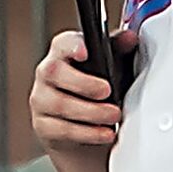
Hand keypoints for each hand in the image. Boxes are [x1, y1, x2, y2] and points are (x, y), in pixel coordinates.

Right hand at [30, 30, 122, 153]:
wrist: (88, 129)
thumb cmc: (98, 91)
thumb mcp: (112, 66)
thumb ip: (119, 49)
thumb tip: (130, 38)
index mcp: (63, 53)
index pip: (62, 43)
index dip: (72, 46)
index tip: (85, 52)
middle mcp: (47, 74)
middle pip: (55, 72)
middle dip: (84, 83)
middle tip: (107, 91)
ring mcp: (42, 100)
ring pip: (60, 104)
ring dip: (92, 112)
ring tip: (113, 114)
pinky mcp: (44, 126)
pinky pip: (63, 129)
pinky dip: (88, 133)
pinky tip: (104, 133)